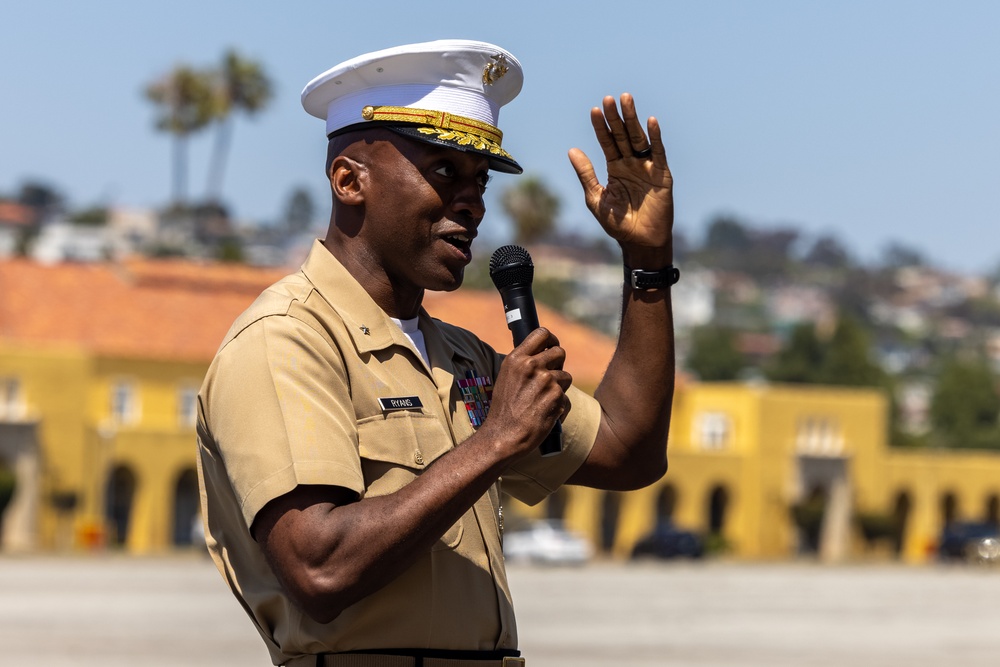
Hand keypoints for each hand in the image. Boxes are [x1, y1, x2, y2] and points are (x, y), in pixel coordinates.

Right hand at [482, 328, 571, 455]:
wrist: (503, 436)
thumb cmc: (503, 410)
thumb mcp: (506, 378)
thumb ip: (523, 364)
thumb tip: (542, 353)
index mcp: (516, 359)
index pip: (542, 334)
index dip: (552, 340)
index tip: (552, 347)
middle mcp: (531, 366)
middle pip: (559, 352)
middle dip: (559, 364)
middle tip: (550, 377)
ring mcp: (546, 381)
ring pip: (566, 376)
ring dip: (559, 387)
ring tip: (543, 400)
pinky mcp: (557, 397)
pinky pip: (566, 396)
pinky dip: (559, 405)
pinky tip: (545, 412)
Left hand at [568, 93, 673, 260]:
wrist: (640, 241)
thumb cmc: (618, 223)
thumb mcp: (596, 198)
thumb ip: (586, 174)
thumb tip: (572, 150)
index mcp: (615, 167)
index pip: (607, 142)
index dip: (601, 127)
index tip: (594, 110)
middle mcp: (631, 163)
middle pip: (623, 135)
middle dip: (616, 117)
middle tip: (609, 98)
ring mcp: (647, 167)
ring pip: (639, 138)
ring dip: (633, 119)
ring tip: (626, 100)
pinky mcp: (662, 174)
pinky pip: (659, 152)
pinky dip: (655, 137)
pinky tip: (651, 121)